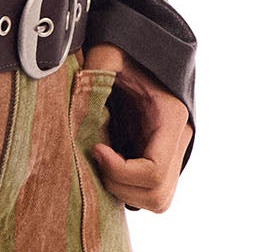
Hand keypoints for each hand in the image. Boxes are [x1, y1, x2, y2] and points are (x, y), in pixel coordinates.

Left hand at [86, 43, 191, 212]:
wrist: (146, 51)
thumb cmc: (130, 51)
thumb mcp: (112, 51)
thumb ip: (96, 68)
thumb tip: (73, 93)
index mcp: (172, 119)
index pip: (154, 171)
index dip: (120, 170)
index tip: (96, 149)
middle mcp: (179, 141)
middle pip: (158, 196)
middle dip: (120, 186)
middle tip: (96, 158)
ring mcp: (173, 154)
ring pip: (157, 201)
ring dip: (124, 191)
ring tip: (101, 162)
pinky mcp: (161, 159)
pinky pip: (149, 191)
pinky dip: (126, 187)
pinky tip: (107, 162)